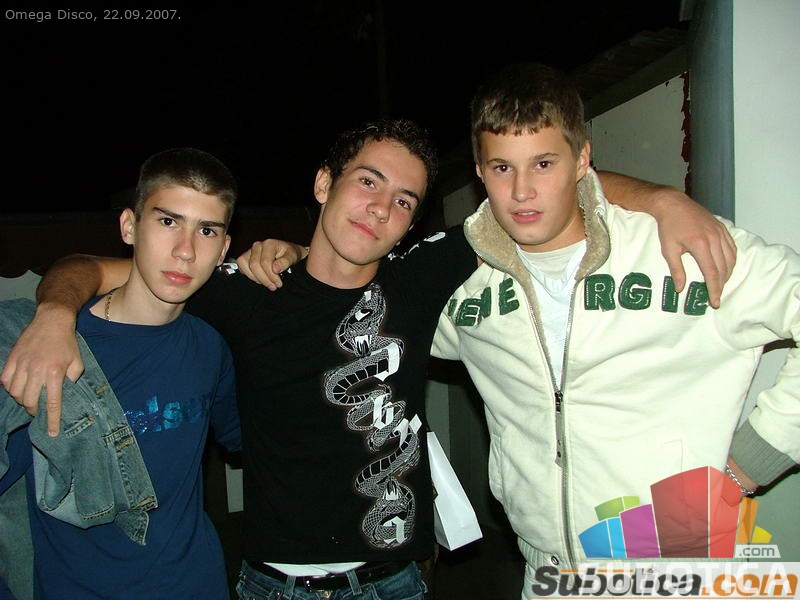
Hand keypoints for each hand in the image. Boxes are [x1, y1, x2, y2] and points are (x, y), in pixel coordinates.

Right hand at [0, 303, 82, 435]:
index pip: (52, 403)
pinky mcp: (11, 359)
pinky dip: (10, 388)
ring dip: (22, 400)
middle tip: (38, 410)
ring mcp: (22, 365)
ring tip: (29, 398)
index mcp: (55, 373)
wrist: (52, 321)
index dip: (52, 420)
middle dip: (34, 410)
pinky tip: (17, 387)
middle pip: (30, 401)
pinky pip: (5, 381)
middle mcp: (37, 370)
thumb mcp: (78, 361)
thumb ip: (72, 379)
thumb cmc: (67, 342)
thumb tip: (65, 394)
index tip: (53, 433)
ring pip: (15, 393)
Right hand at [236, 239, 307, 289]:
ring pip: (245, 266)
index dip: (271, 275)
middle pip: (254, 265)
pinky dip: (250, 276)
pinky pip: (242, 268)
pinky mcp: (245, 257)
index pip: (265, 262)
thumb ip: (285, 262)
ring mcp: (250, 251)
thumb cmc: (289, 254)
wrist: (287, 252)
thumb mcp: (293, 256)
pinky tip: (261, 279)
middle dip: (264, 279)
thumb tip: (275, 269)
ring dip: (256, 278)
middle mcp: (257, 246)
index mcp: (269, 244)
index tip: (278, 284)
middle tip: (273, 286)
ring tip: (268, 283)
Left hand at [652, 188, 735, 307]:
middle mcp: (714, 238)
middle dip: (721, 285)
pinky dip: (731, 260)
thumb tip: (680, 288)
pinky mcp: (722, 228)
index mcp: (700, 245)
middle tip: (716, 298)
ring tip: (720, 285)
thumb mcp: (668, 249)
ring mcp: (720, 232)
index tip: (714, 302)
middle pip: (724, 268)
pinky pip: (732, 247)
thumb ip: (676, 270)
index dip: (714, 289)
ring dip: (727, 274)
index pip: (712, 273)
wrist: (673, 204)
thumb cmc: (668, 227)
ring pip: (731, 258)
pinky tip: (726, 268)